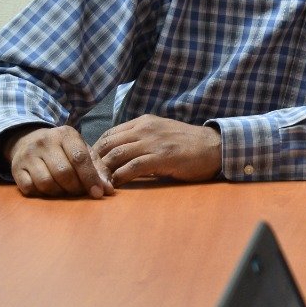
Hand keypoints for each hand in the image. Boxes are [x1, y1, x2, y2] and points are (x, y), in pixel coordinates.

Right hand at [6, 125, 113, 198]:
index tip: (98, 193)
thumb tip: (108, 189)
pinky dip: (41, 193)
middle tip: (79, 191)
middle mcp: (45, 141)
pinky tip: (48, 189)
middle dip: (75, 187)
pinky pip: (30, 188)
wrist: (28, 139)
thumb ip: (97, 168)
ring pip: (46, 182)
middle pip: (64, 172)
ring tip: (64, 190)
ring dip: (58, 192)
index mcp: (66, 134)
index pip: (80, 158)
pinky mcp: (16, 168)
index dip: (90, 178)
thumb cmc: (62, 149)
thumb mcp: (82, 150)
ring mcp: (28, 154)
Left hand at [93, 115, 220, 184]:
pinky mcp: (162, 157)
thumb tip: (117, 155)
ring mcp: (154, 142)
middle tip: (91, 178)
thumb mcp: (161, 133)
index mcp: (144, 122)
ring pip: (117, 155)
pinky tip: (117, 185)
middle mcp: (145, 128)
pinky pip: (133, 167)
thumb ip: (141, 139)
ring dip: (105, 171)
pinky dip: (120, 177)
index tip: (92, 166)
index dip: (96, 151)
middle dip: (95, 162)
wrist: (214, 147)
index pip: (109, 134)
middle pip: (108, 144)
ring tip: (101, 184)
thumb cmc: (187, 144)